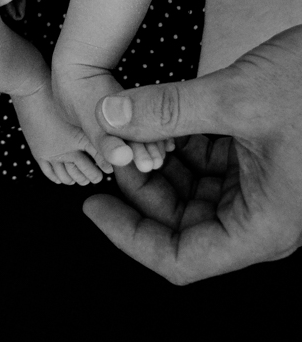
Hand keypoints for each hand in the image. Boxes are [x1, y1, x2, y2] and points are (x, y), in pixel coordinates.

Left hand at [82, 26, 301, 283]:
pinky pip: (209, 163)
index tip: (93, 206)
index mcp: (262, 225)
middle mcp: (262, 215)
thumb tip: (111, 115)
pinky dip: (181, 142)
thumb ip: (170, 109)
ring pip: (194, 191)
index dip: (130, 236)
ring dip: (159, 162)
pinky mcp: (260, 158)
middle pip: (184, 225)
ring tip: (132, 126)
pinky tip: (158, 114)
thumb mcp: (236, 97)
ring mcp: (262, 187)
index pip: (182, 258)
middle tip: (111, 149)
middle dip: (142, 190)